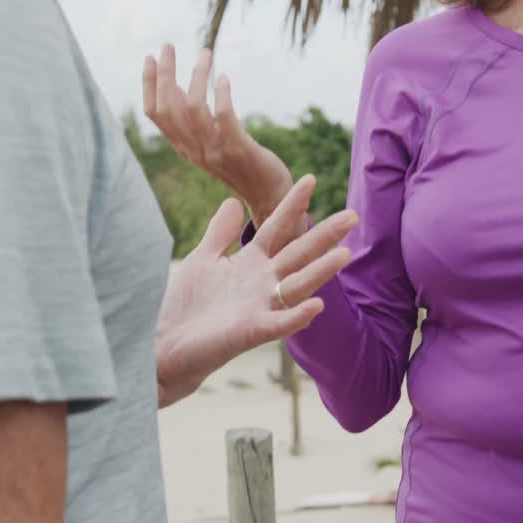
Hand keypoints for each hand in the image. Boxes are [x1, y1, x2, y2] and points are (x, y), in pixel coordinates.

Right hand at [143, 45, 292, 227]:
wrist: (268, 195)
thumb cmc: (239, 162)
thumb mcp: (208, 140)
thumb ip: (190, 118)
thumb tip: (174, 85)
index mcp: (183, 148)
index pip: (155, 114)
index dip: (149, 85)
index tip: (150, 57)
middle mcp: (194, 150)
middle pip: (169, 108)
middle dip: (166, 73)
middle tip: (169, 45)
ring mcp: (215, 151)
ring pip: (194, 108)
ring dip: (198, 76)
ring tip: (206, 53)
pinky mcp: (239, 150)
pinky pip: (224, 117)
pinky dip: (222, 94)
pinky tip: (224, 78)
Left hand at [155, 176, 356, 406]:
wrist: (169, 345)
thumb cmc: (187, 305)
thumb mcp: (203, 260)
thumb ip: (220, 233)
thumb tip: (232, 201)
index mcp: (250, 263)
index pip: (277, 228)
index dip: (292, 204)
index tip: (310, 177)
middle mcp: (262, 283)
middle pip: (299, 254)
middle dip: (325, 236)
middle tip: (353, 216)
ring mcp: (259, 308)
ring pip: (297, 286)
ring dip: (321, 272)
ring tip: (344, 255)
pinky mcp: (251, 332)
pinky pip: (279, 324)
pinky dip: (297, 316)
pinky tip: (317, 306)